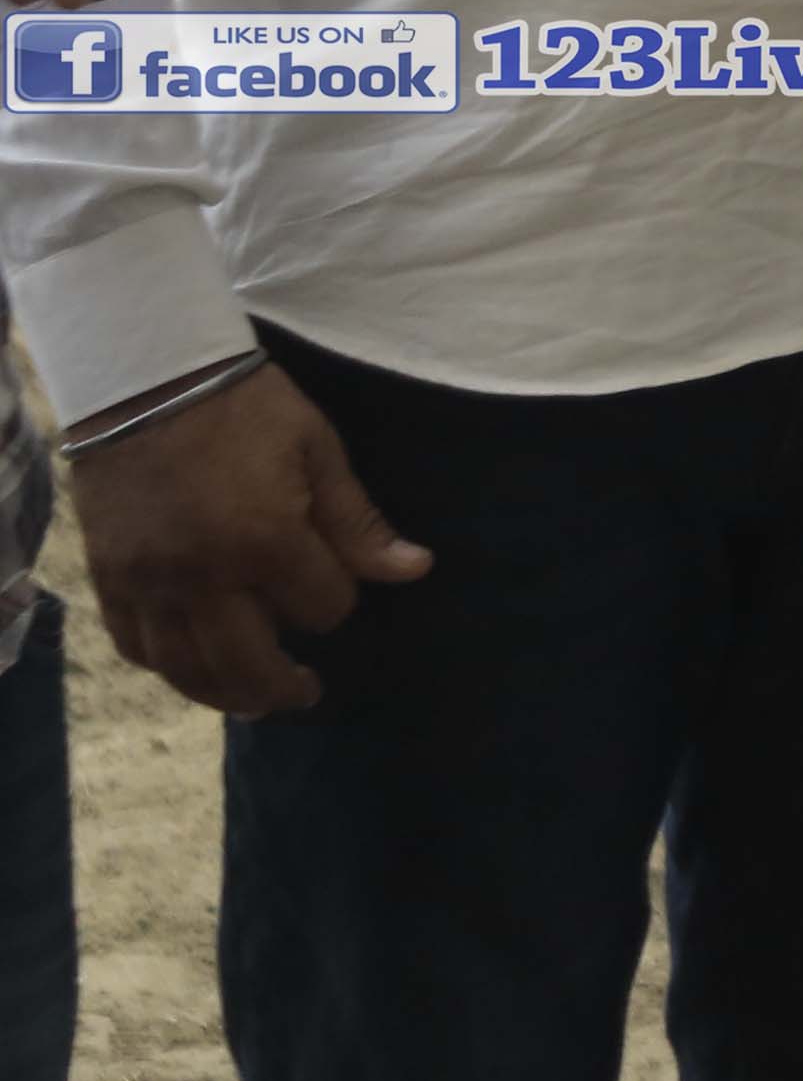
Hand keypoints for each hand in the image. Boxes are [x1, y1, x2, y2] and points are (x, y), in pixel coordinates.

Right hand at [72, 364, 430, 716]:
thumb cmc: (244, 407)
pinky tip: (192, 668)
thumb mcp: (317, 450)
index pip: (322, 608)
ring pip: (186, 670)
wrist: (143, 379)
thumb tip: (416, 570)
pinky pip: (135, 647)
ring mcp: (148, 582)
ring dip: (225, 694)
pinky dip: (167, 667)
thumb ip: (359, 522)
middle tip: (306, 692)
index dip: (337, 601)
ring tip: (254, 701)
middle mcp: (202, 575)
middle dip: (284, 684)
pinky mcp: (108, 579)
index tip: (336, 582)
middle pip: (249, 664)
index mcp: (264, 539)